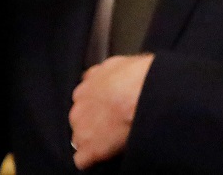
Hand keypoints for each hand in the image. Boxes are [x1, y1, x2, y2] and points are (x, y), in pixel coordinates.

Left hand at [69, 54, 154, 168]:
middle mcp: (78, 108)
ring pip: (79, 138)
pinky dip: (92, 159)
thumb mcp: (119, 63)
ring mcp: (81, 129)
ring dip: (92, 139)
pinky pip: (83, 160)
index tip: (107, 107)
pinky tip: (104, 155)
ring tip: (111, 139)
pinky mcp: (89, 149)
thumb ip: (104, 72)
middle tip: (112, 122)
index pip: (84, 99)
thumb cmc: (139, 77)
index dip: (96, 104)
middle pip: (80, 118)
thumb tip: (104, 76)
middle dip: (92, 121)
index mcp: (85, 88)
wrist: (143, 94)